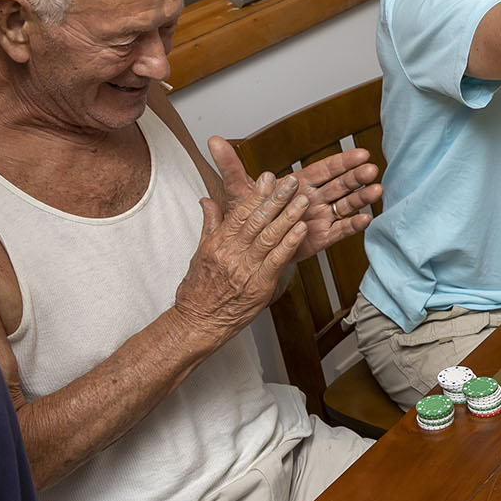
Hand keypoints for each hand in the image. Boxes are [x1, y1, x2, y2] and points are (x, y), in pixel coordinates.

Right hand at [172, 170, 308, 345]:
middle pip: (256, 221)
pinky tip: (302, 229)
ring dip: (288, 216)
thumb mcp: (199, 253)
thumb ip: (210, 225)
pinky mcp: (259, 286)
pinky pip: (277, 260)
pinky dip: (290, 243)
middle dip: (276, 199)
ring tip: (302, 200)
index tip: (268, 178)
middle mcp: (230, 254)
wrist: (198, 323)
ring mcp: (245, 270)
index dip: (256, 194)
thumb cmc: (198, 291)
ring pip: (269, 237)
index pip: (239, 213)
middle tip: (291, 182)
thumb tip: (207, 200)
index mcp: (217, 244)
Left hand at [210, 136, 379, 259]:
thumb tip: (213, 141)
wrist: (245, 248)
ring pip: (345, 205)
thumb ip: (229, 167)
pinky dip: (353, 225)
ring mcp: (319, 218)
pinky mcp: (321, 238)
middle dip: (356, 177)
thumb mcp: (237, 191)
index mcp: (298, 185)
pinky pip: (340, 230)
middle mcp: (312, 199)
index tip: (360, 153)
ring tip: (377, 191)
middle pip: (340, 185)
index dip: (342, 162)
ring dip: (361, 197)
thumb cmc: (245, 217)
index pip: (324, 170)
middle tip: (371, 170)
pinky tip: (366, 219)